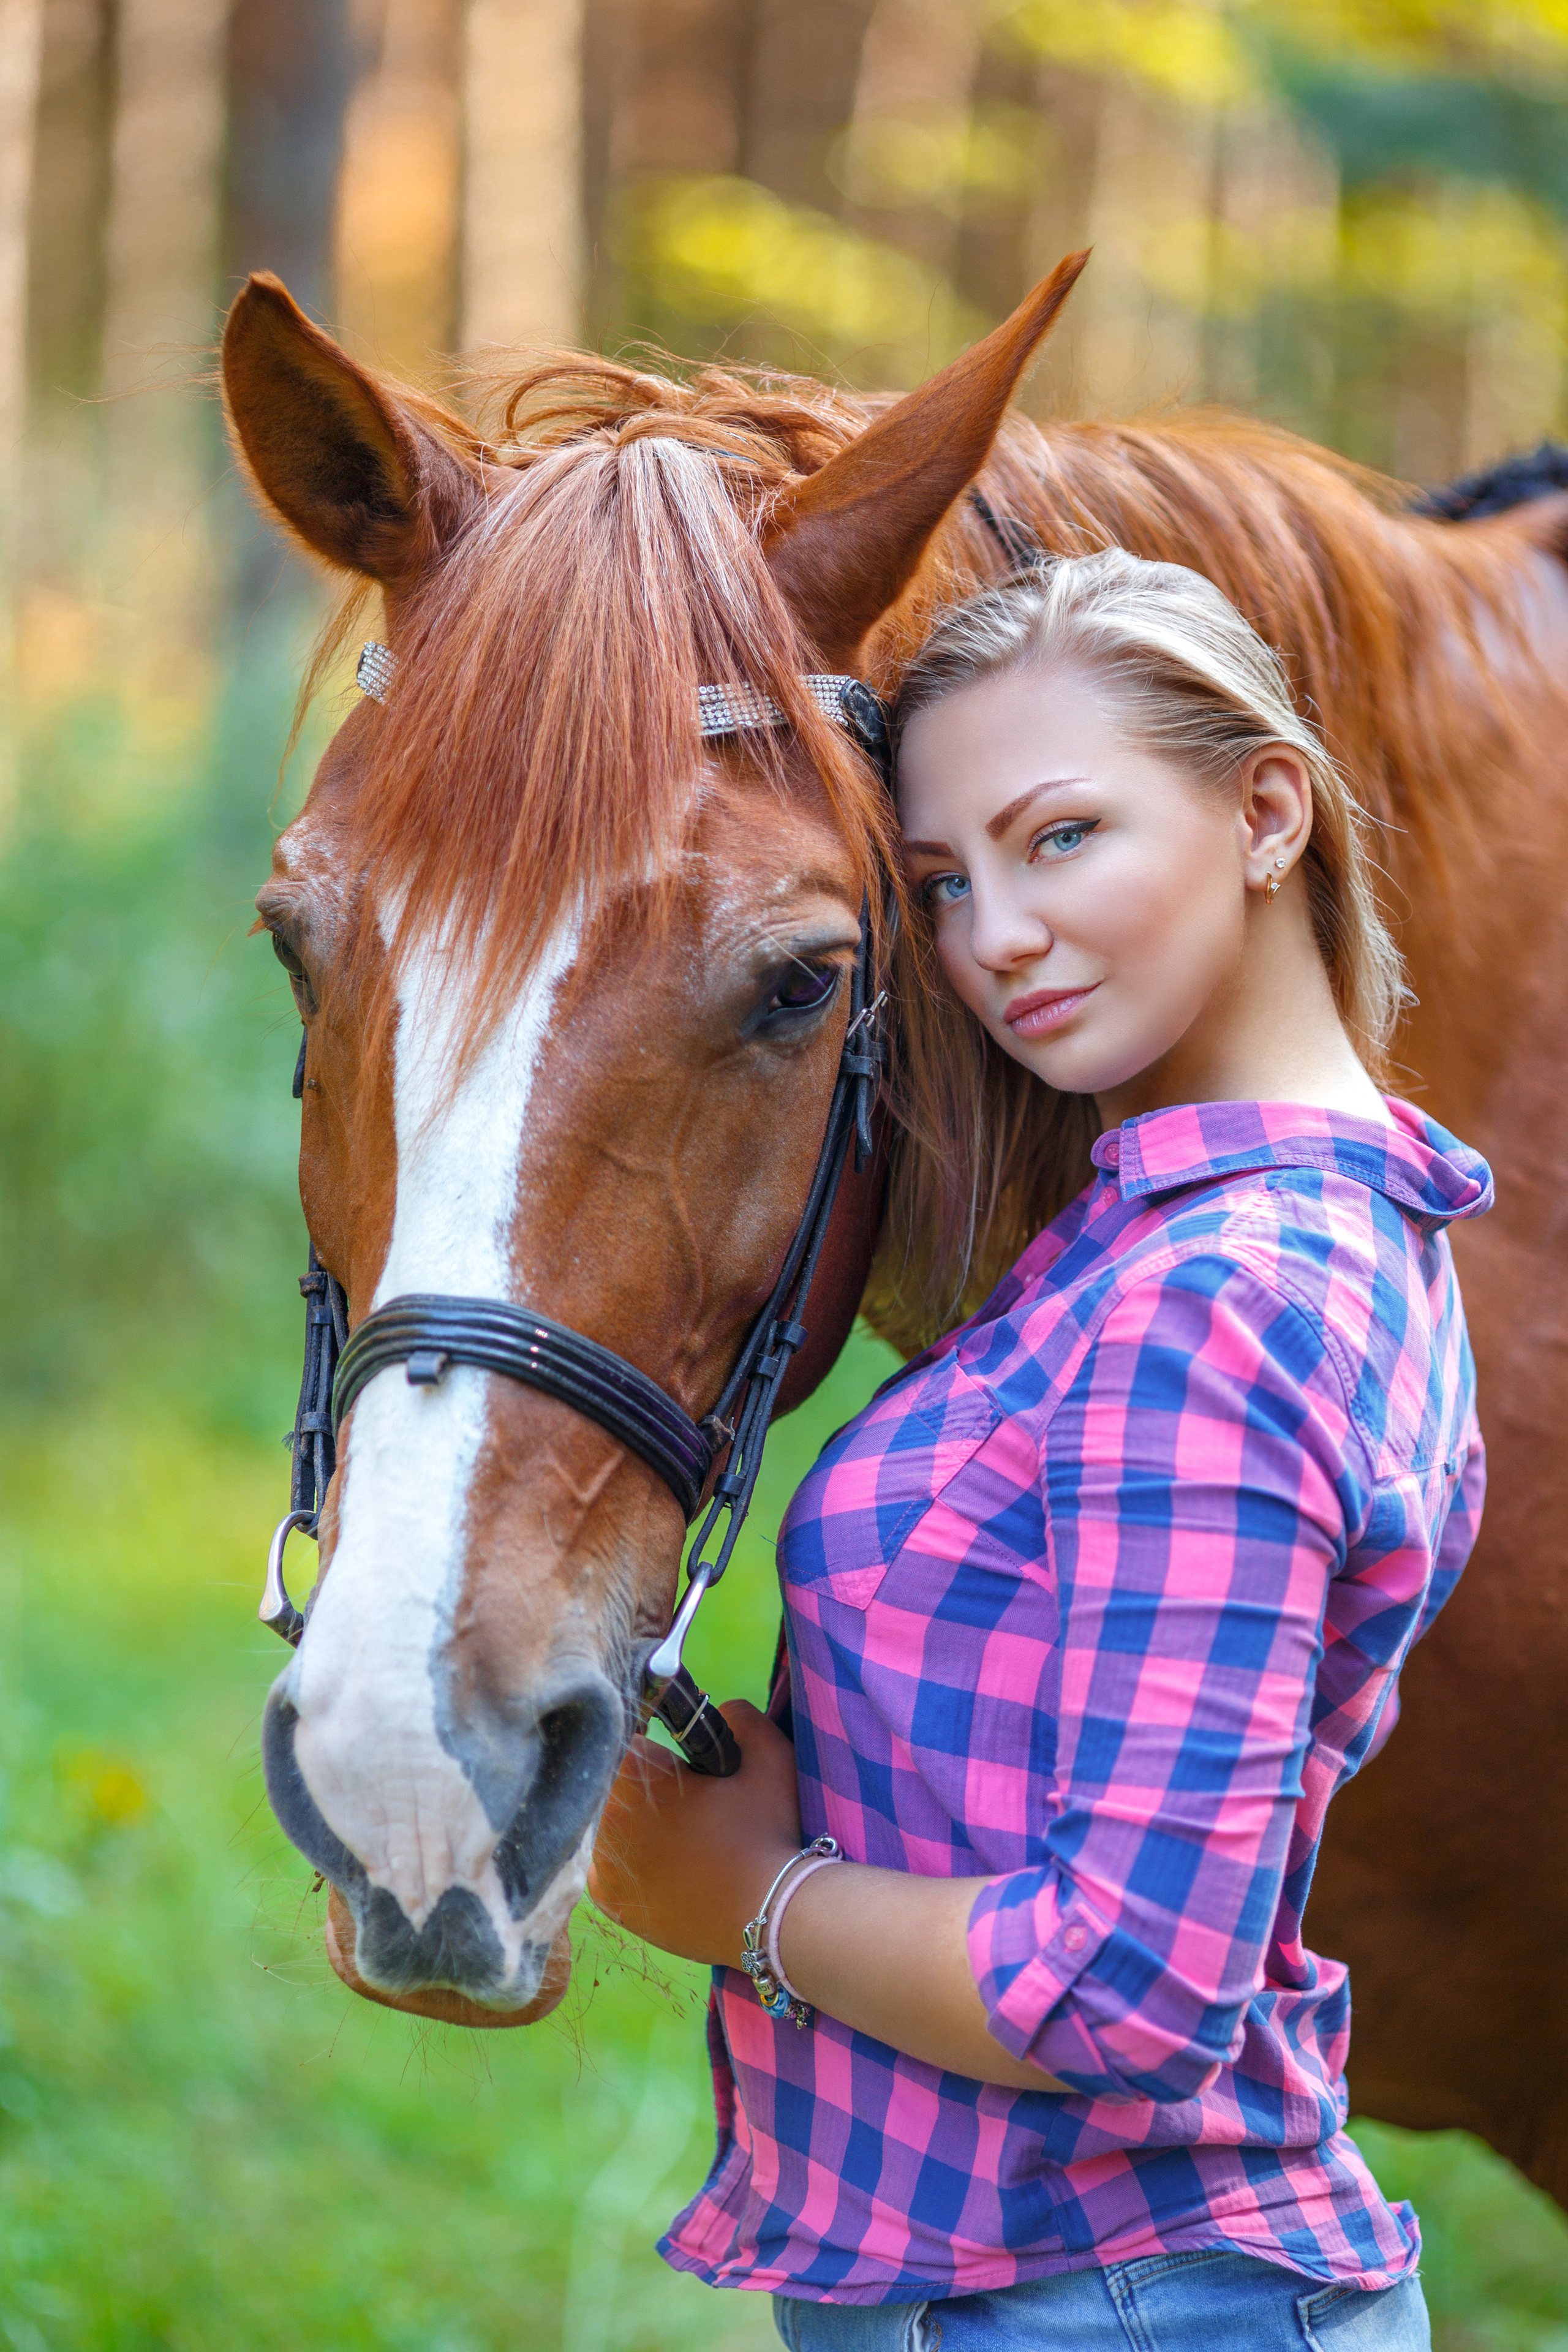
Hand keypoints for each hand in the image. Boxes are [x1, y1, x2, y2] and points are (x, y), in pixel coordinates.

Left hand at [588, 1700, 801, 1967]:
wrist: (772, 1915)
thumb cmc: (768, 1830)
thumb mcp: (768, 1754)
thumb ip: (737, 1715)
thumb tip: (715, 1708)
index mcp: (634, 1774)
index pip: (624, 1736)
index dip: (650, 1740)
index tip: (674, 1756)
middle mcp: (605, 1818)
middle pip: (611, 1782)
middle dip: (639, 1783)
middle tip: (682, 1798)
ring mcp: (603, 1865)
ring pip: (604, 1824)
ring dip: (630, 1822)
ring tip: (676, 1834)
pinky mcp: (610, 1902)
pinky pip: (606, 1867)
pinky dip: (627, 1861)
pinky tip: (661, 1863)